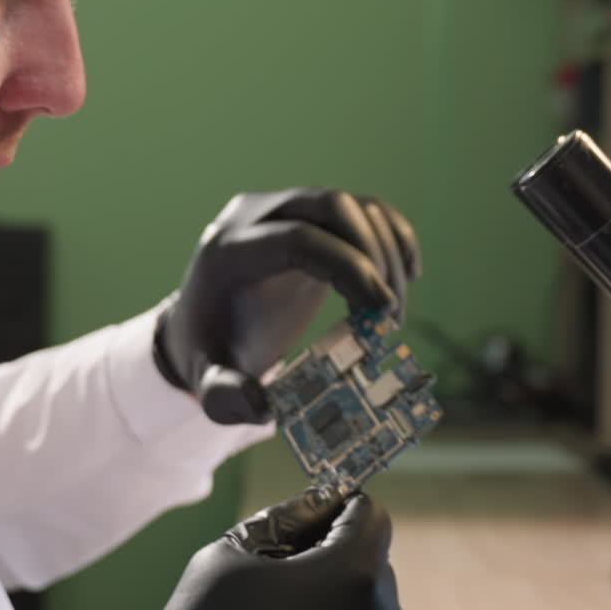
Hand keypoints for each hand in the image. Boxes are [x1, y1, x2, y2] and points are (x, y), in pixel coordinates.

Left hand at [153, 187, 420, 423]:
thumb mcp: (205, 379)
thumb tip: (262, 404)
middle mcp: (256, 216)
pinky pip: (364, 209)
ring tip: (394, 310)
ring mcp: (287, 207)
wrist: (204, 318)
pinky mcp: (314, 214)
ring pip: (354, 205)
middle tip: (391, 314)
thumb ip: (224, 397)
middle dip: (374, 255)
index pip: (297, 238)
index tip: (381, 312)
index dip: (347, 267)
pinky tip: (406, 275)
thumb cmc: (211, 349)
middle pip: (331, 206)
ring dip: (389, 251)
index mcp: (228, 250)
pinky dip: (393, 235)